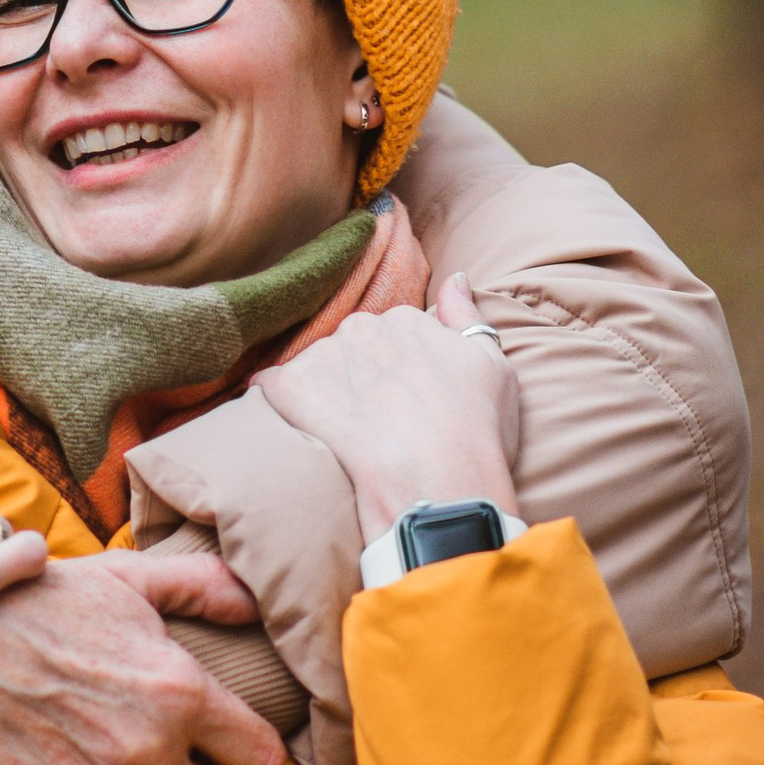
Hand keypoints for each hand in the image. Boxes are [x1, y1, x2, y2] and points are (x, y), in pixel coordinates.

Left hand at [254, 274, 521, 545]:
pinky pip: (271, 385)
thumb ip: (466, 316)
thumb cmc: (475, 432)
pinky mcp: (291, 388)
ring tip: (350, 433)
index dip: (400, 370)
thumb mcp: (492, 366)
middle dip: (361, 376)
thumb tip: (455, 278)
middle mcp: (362, 327)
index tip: (408, 401)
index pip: (393, 333)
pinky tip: (295, 423)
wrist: (438, 486)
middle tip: (380, 421)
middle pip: (353, 346)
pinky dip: (278, 400)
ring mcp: (324, 356)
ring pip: (317, 366)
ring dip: (325, 390)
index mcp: (406, 318)